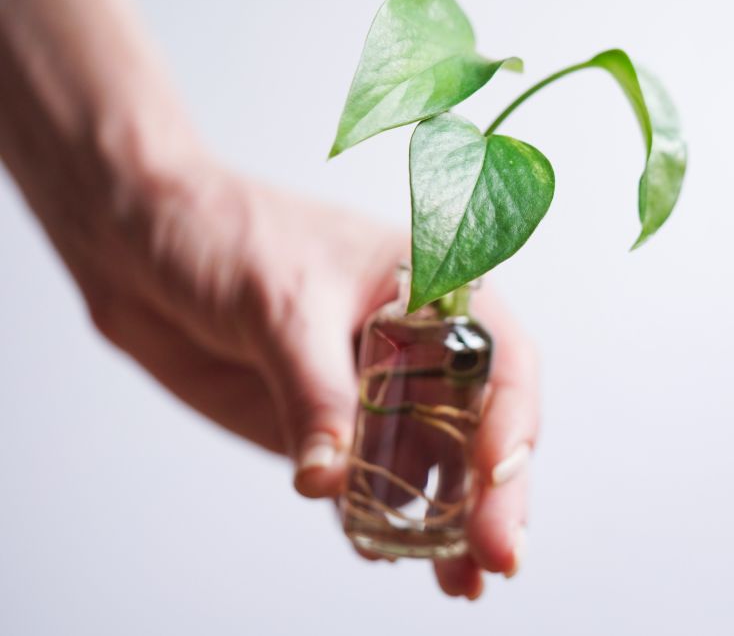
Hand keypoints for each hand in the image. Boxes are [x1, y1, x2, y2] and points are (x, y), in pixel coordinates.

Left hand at [79, 162, 538, 598]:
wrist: (139, 244)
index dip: (511, 419)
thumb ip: (314, 390)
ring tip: (460, 582)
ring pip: (434, 467)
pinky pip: (367, 486)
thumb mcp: (281, 304)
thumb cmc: (225, 233)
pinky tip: (386, 555)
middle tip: (497, 556)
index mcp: (436, 287)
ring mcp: (379, 391)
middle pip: (481, 427)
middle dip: (495, 496)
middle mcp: (422, 345)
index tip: (496, 474)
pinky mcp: (331, 427)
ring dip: (450, 526)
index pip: (500, 359)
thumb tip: (329, 477)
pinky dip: (379, 524)